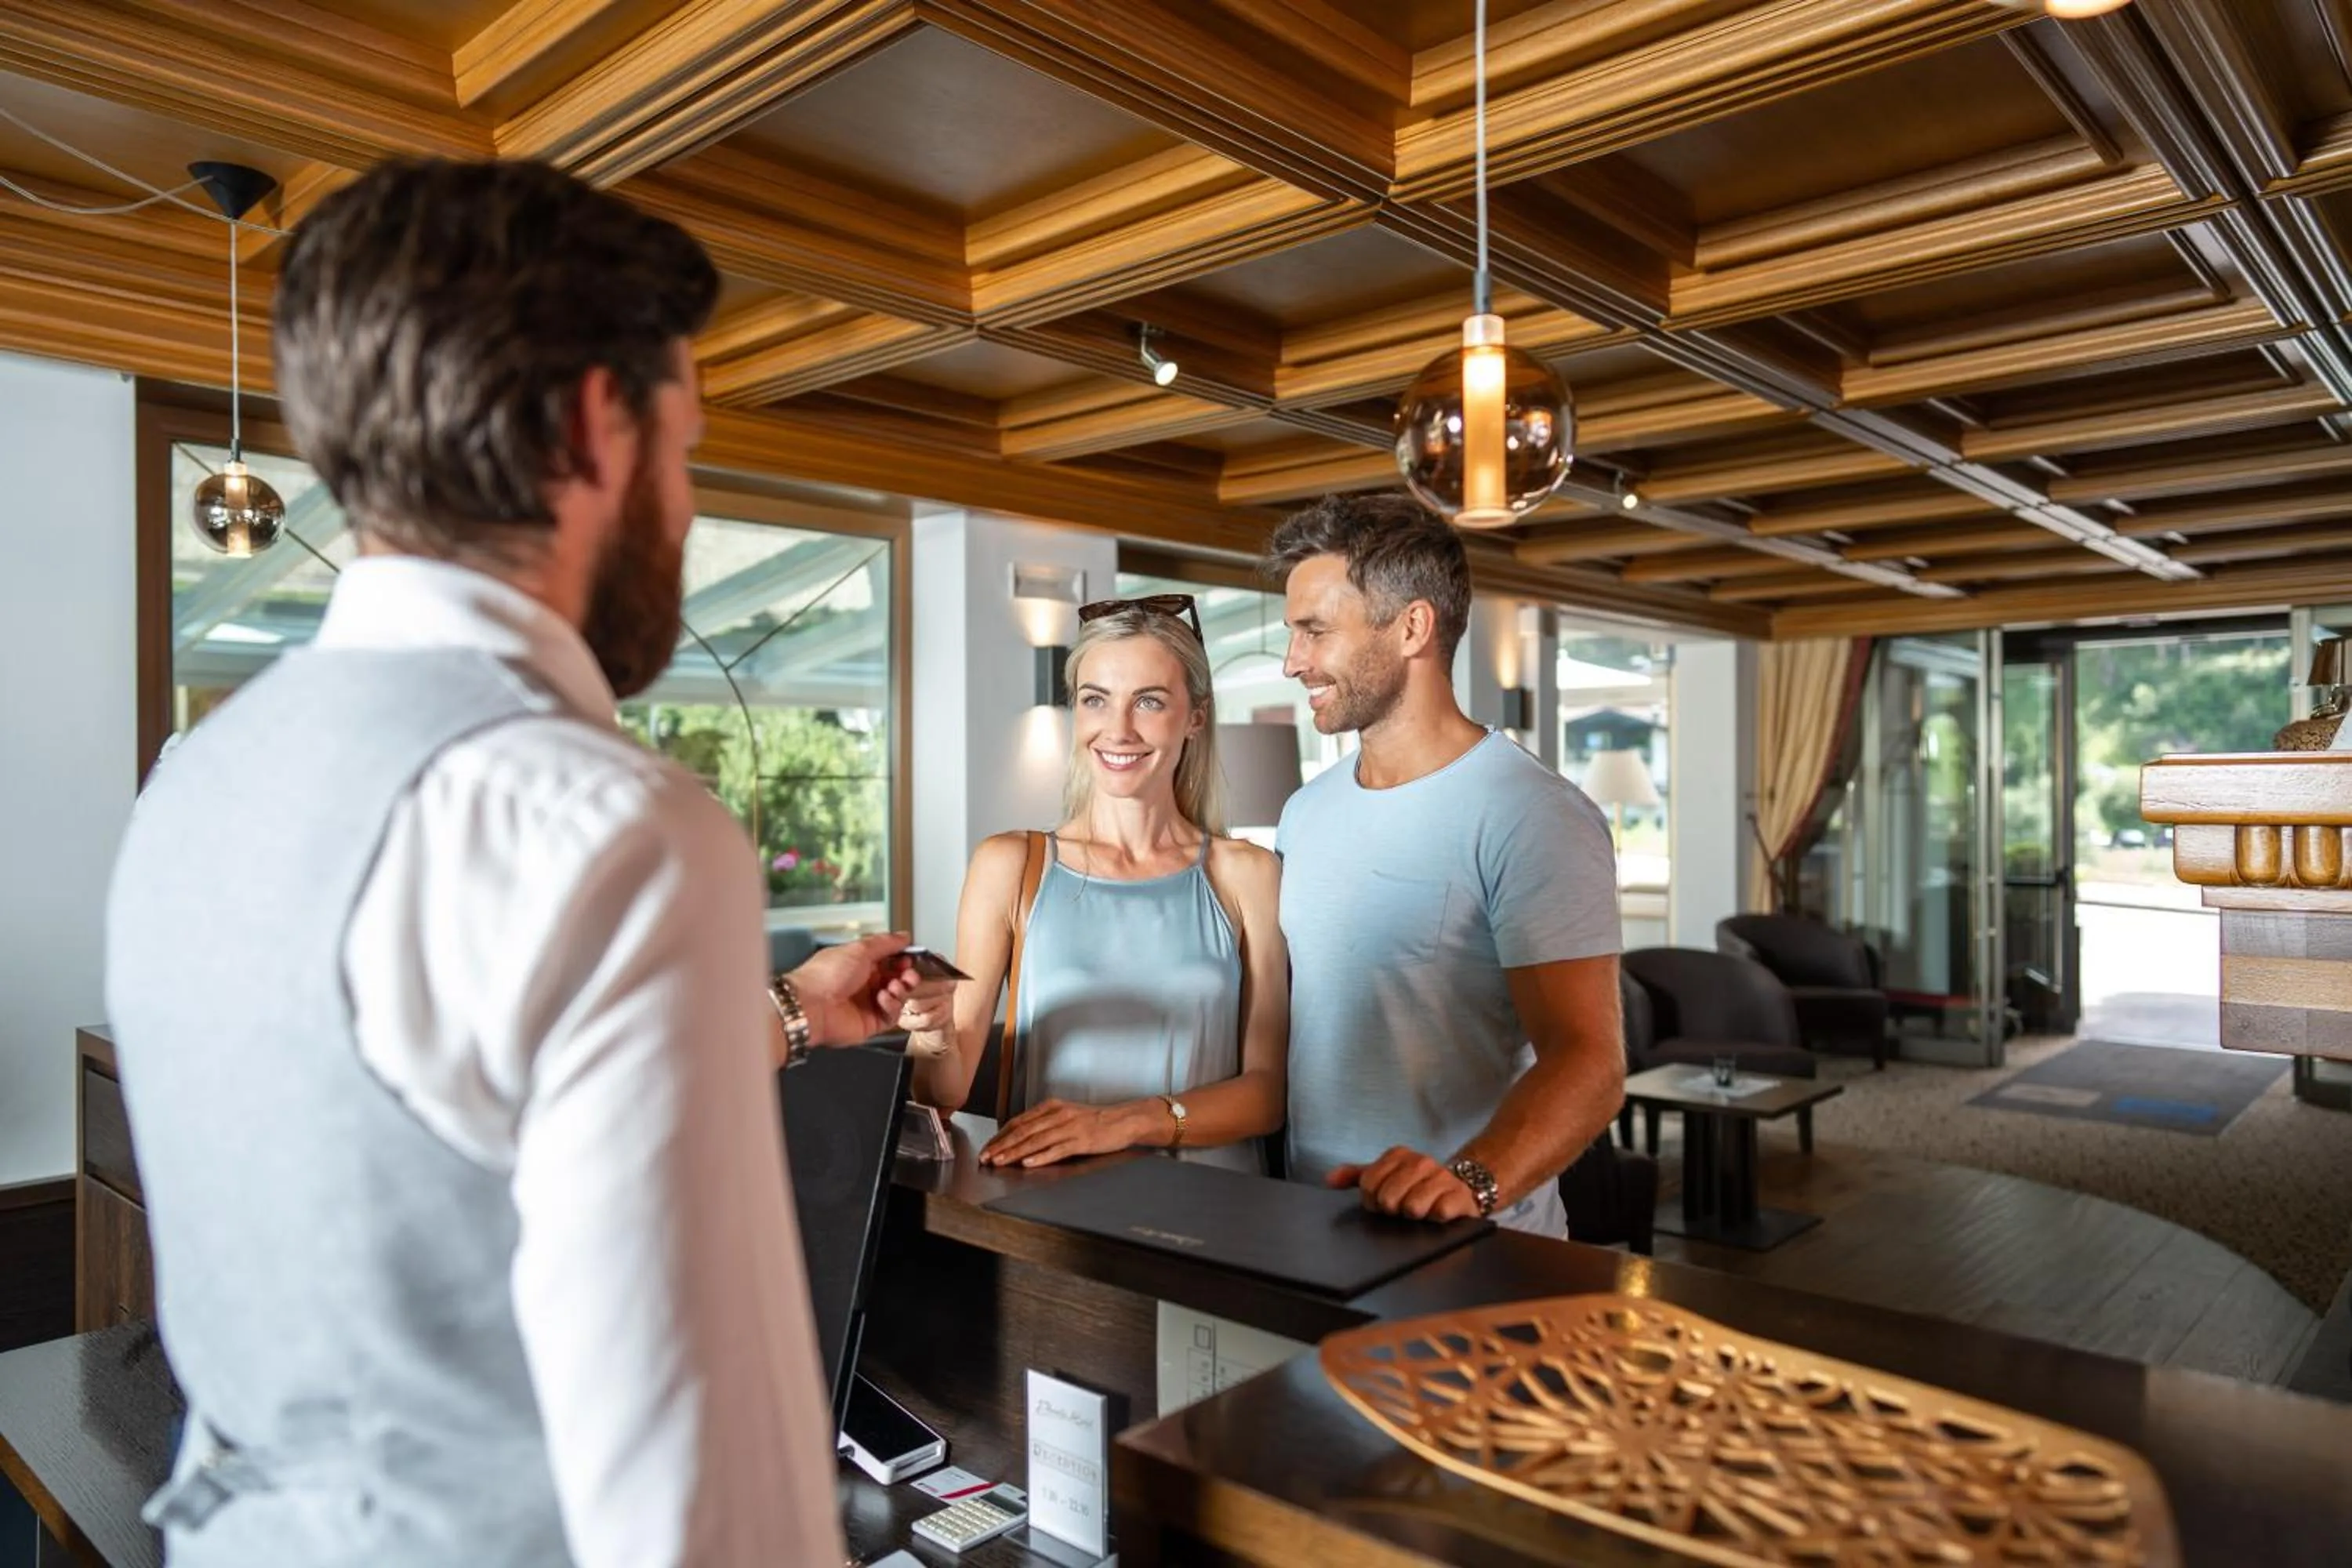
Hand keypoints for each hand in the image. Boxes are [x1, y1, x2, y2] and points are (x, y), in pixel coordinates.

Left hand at [786, 933, 952, 1045]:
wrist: (810, 1006)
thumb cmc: (826, 975)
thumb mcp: (859, 949)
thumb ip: (885, 943)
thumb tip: (904, 936)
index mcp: (858, 963)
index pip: (888, 960)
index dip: (902, 959)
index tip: (910, 957)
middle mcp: (863, 983)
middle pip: (896, 979)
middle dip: (906, 976)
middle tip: (909, 974)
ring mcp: (867, 1004)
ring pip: (897, 997)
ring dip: (900, 990)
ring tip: (894, 986)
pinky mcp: (870, 1023)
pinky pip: (891, 1015)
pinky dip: (892, 1006)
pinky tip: (883, 999)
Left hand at [981, 1099, 1141, 1167]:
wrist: (1124, 1120)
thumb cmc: (1096, 1120)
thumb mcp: (1066, 1115)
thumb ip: (1045, 1124)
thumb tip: (1022, 1138)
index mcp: (1051, 1107)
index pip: (1018, 1121)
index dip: (1000, 1136)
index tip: (988, 1147)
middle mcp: (1057, 1115)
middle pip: (1023, 1131)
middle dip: (1001, 1146)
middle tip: (986, 1157)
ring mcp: (1069, 1128)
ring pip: (1035, 1140)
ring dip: (1014, 1152)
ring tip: (1000, 1161)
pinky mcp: (1081, 1140)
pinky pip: (1057, 1149)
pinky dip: (1041, 1157)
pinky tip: (1028, 1163)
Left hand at [1326, 1146, 1480, 1222]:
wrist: (1460, 1188)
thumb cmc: (1416, 1186)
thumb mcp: (1385, 1177)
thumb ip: (1356, 1176)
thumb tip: (1329, 1180)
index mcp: (1398, 1155)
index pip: (1368, 1184)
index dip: (1372, 1201)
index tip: (1381, 1204)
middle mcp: (1420, 1162)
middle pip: (1388, 1199)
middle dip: (1393, 1211)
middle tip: (1401, 1209)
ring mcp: (1442, 1177)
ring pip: (1412, 1207)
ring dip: (1414, 1216)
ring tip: (1420, 1212)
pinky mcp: (1460, 1196)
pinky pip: (1440, 1212)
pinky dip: (1436, 1219)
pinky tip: (1437, 1214)